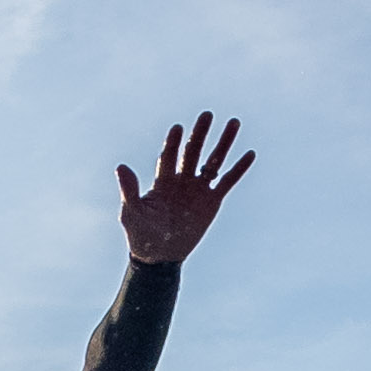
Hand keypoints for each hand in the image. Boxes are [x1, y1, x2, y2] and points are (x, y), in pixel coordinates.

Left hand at [116, 112, 253, 264]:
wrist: (159, 256)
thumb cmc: (141, 233)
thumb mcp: (132, 212)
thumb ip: (129, 190)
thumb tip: (120, 166)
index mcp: (163, 179)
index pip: (169, 156)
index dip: (173, 142)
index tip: (178, 128)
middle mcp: (182, 179)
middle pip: (193, 152)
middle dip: (200, 134)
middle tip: (207, 114)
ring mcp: (198, 189)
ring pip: (213, 161)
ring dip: (223, 143)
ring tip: (234, 123)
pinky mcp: (212, 201)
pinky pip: (228, 181)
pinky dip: (239, 169)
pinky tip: (250, 153)